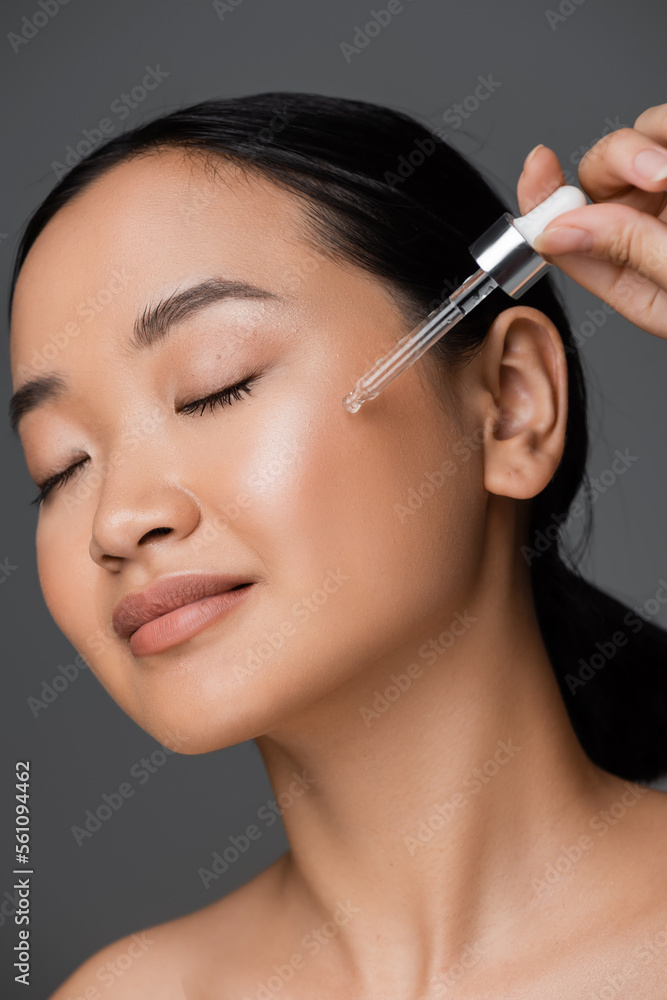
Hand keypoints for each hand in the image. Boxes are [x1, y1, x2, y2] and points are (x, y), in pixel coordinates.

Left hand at [517, 104, 666, 339]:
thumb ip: (625, 253)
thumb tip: (559, 231)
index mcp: (629, 272)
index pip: (565, 232)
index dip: (542, 201)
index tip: (537, 169)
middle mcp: (647, 226)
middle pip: (597, 174)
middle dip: (614, 163)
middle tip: (654, 175)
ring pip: (634, 139)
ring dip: (644, 147)